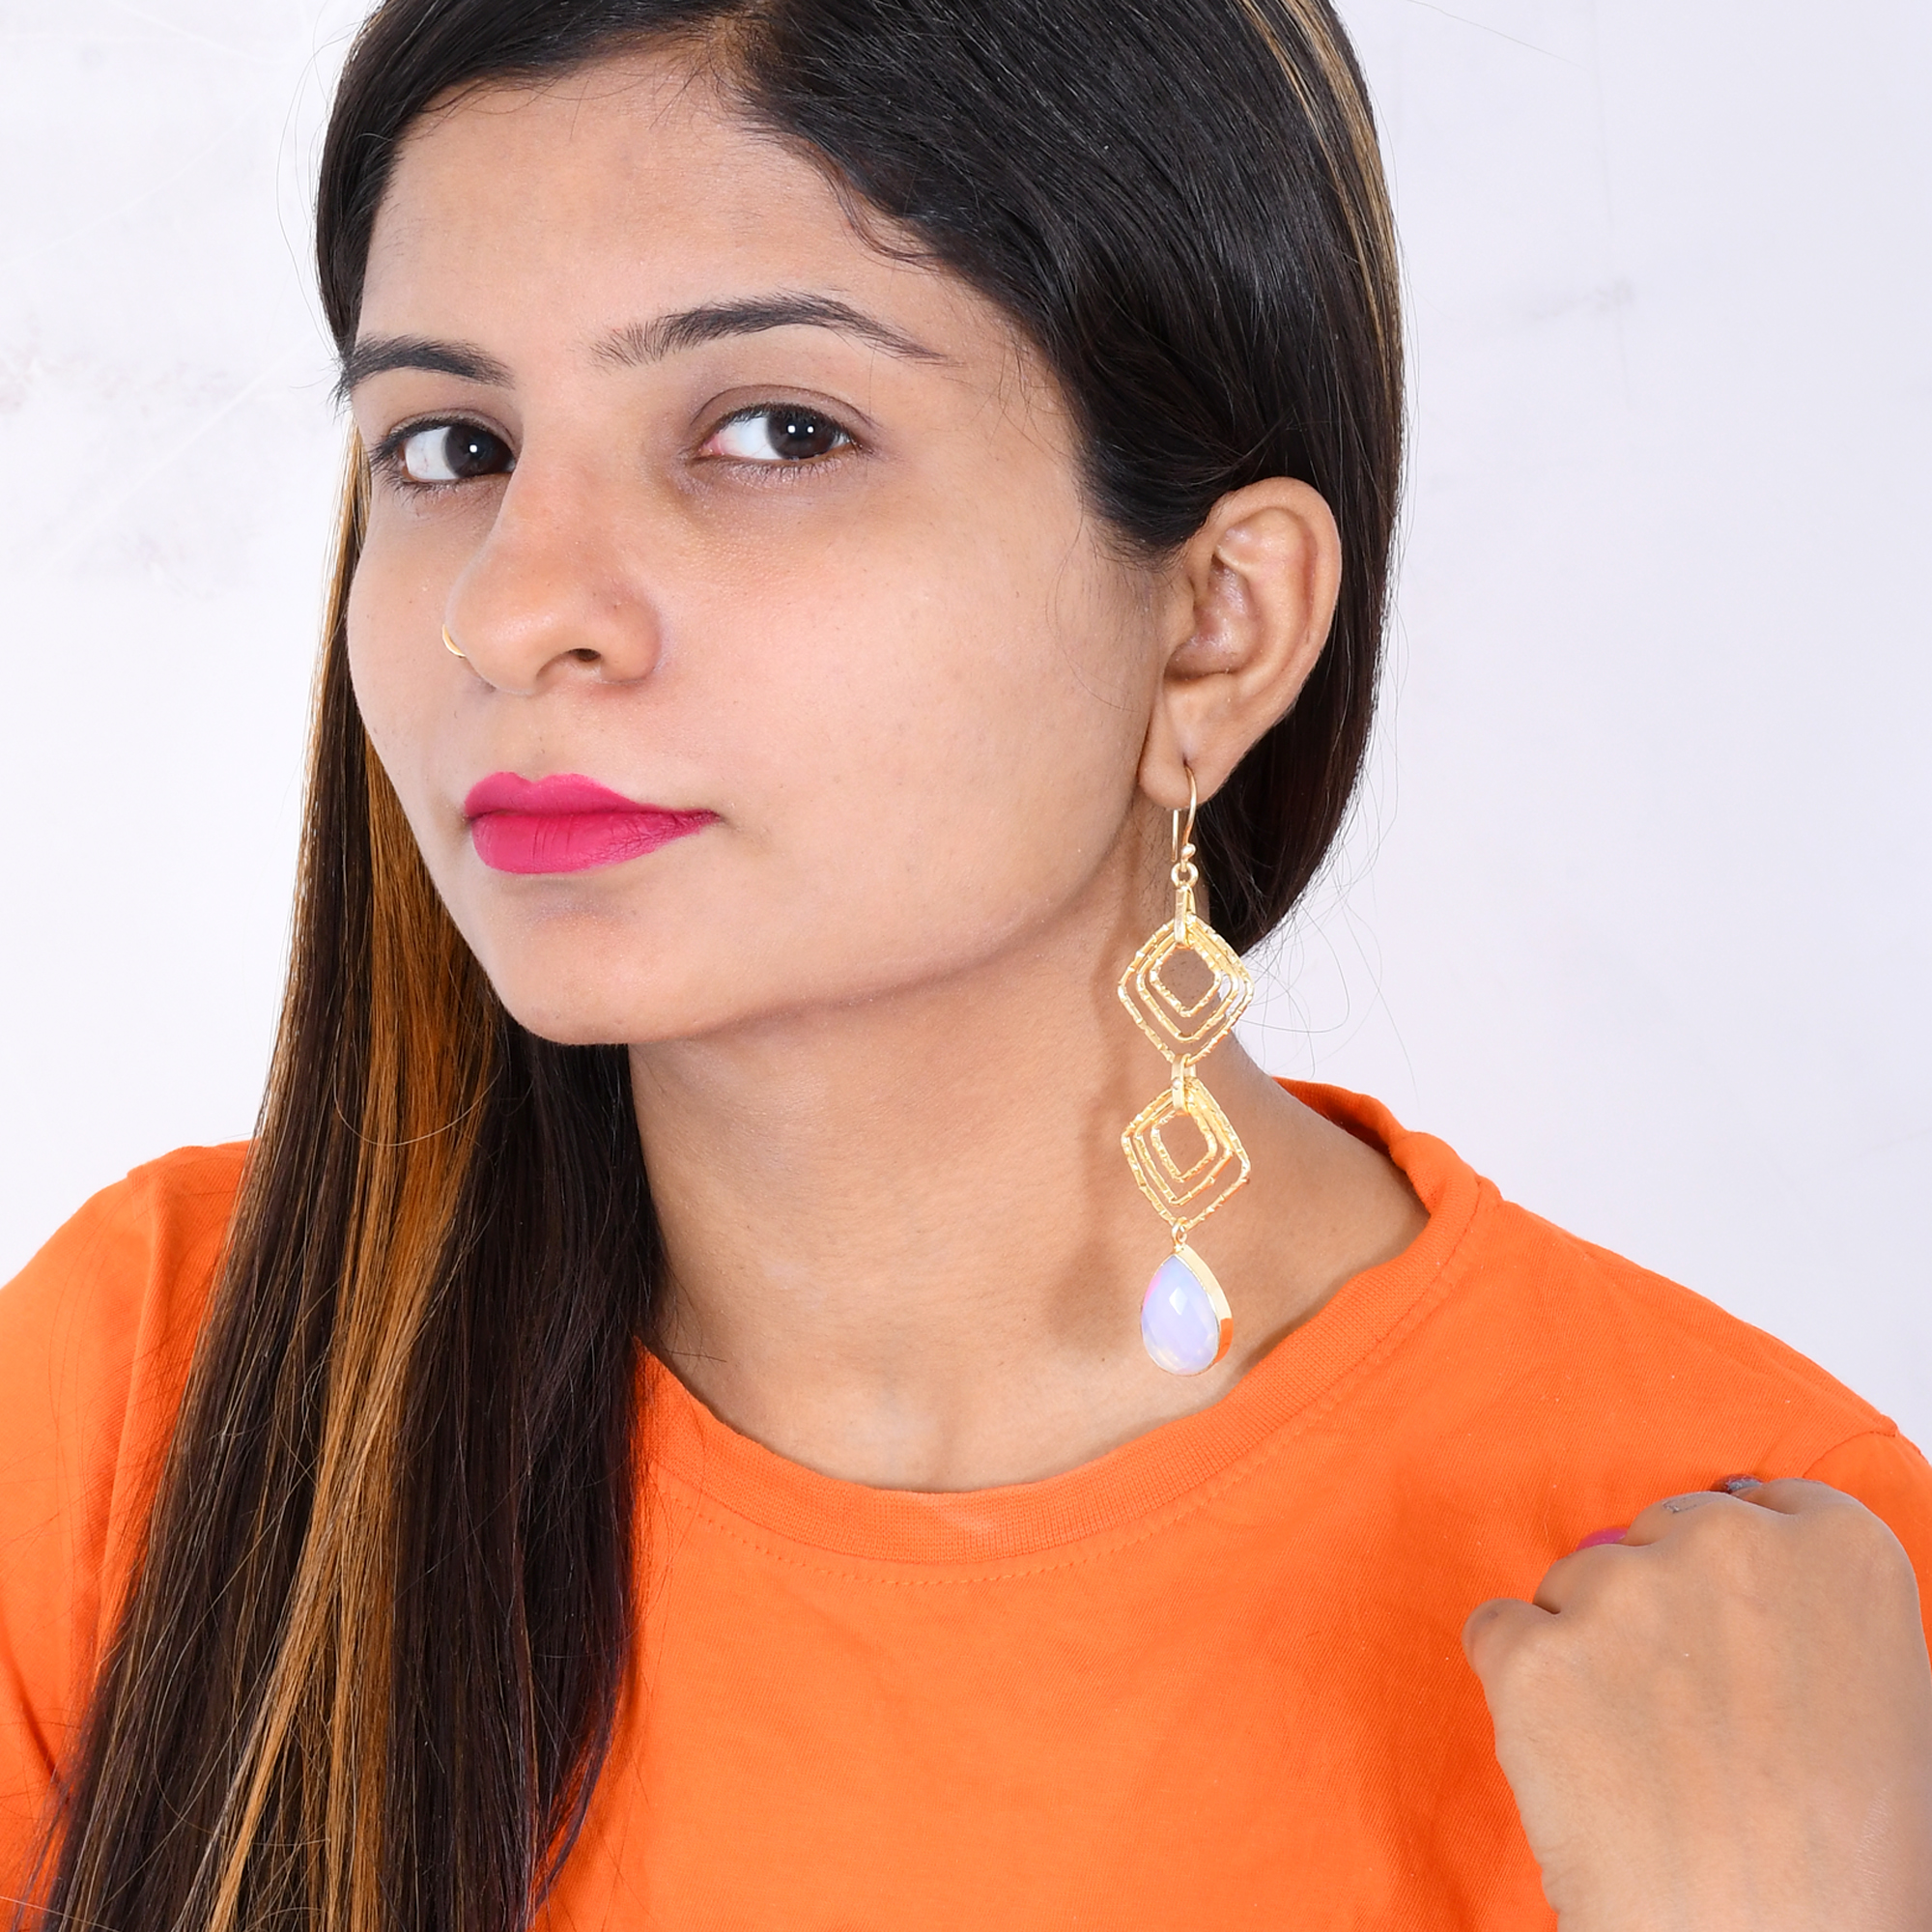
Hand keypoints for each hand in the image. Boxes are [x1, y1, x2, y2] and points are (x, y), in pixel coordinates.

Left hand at [1463, 1479, 1931, 1930]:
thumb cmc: (1838, 1865)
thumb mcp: (1877, 1705)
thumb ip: (1807, 1612)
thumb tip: (1747, 1561)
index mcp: (1843, 1552)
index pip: (1757, 1505)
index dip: (1728, 1573)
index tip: (1724, 1628)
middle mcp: (1730, 1545)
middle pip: (1653, 1537)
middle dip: (1652, 1610)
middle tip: (1683, 1722)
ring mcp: (1624, 1593)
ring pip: (1573, 1586)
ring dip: (1587, 1653)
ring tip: (1641, 1762)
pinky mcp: (1535, 1651)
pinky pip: (1498, 1632)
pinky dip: (1518, 1689)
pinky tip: (1573, 1763)